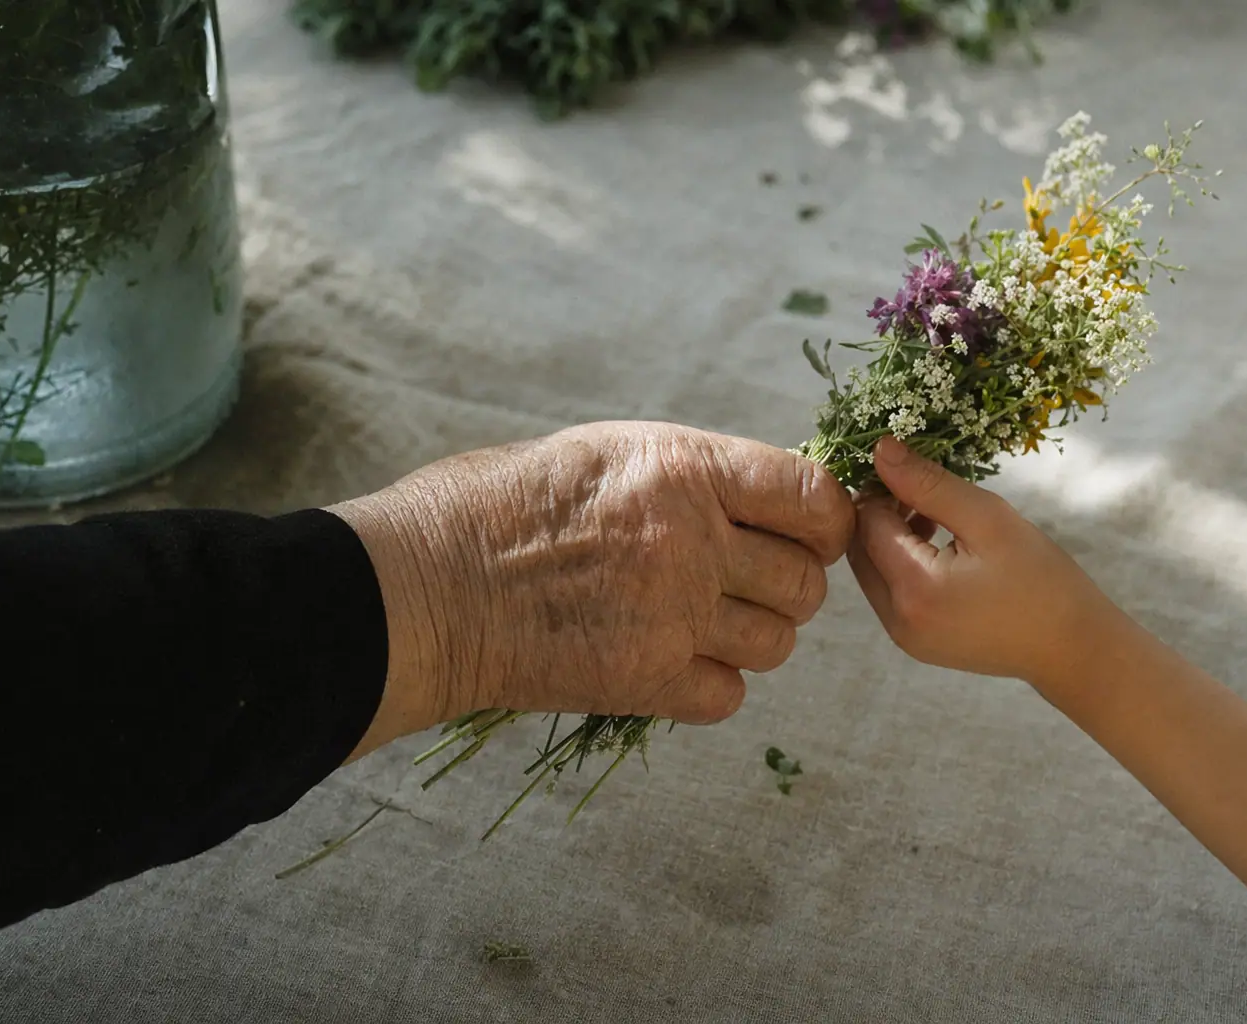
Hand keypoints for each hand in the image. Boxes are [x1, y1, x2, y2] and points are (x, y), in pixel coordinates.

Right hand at [334, 422, 853, 756]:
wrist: (422, 586)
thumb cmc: (495, 504)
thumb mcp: (602, 451)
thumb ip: (689, 476)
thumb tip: (755, 498)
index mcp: (683, 469)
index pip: (814, 498)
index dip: (824, 520)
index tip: (806, 532)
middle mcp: (693, 542)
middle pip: (807, 582)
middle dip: (787, 584)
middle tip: (743, 582)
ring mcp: (673, 617)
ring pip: (777, 643)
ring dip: (750, 637)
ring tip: (697, 622)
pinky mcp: (645, 682)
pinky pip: (729, 695)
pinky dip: (709, 685)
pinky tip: (667, 662)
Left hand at [847, 437, 1120, 686]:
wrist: (1073, 649)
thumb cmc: (1042, 580)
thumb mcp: (989, 519)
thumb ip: (929, 484)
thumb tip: (880, 450)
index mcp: (914, 589)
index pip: (866, 523)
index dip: (880, 488)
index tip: (912, 468)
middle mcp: (897, 620)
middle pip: (858, 549)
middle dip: (878, 512)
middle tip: (919, 487)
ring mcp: (904, 637)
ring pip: (871, 570)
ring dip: (890, 536)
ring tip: (933, 511)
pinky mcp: (916, 642)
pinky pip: (890, 592)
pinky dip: (902, 562)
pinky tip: (938, 543)